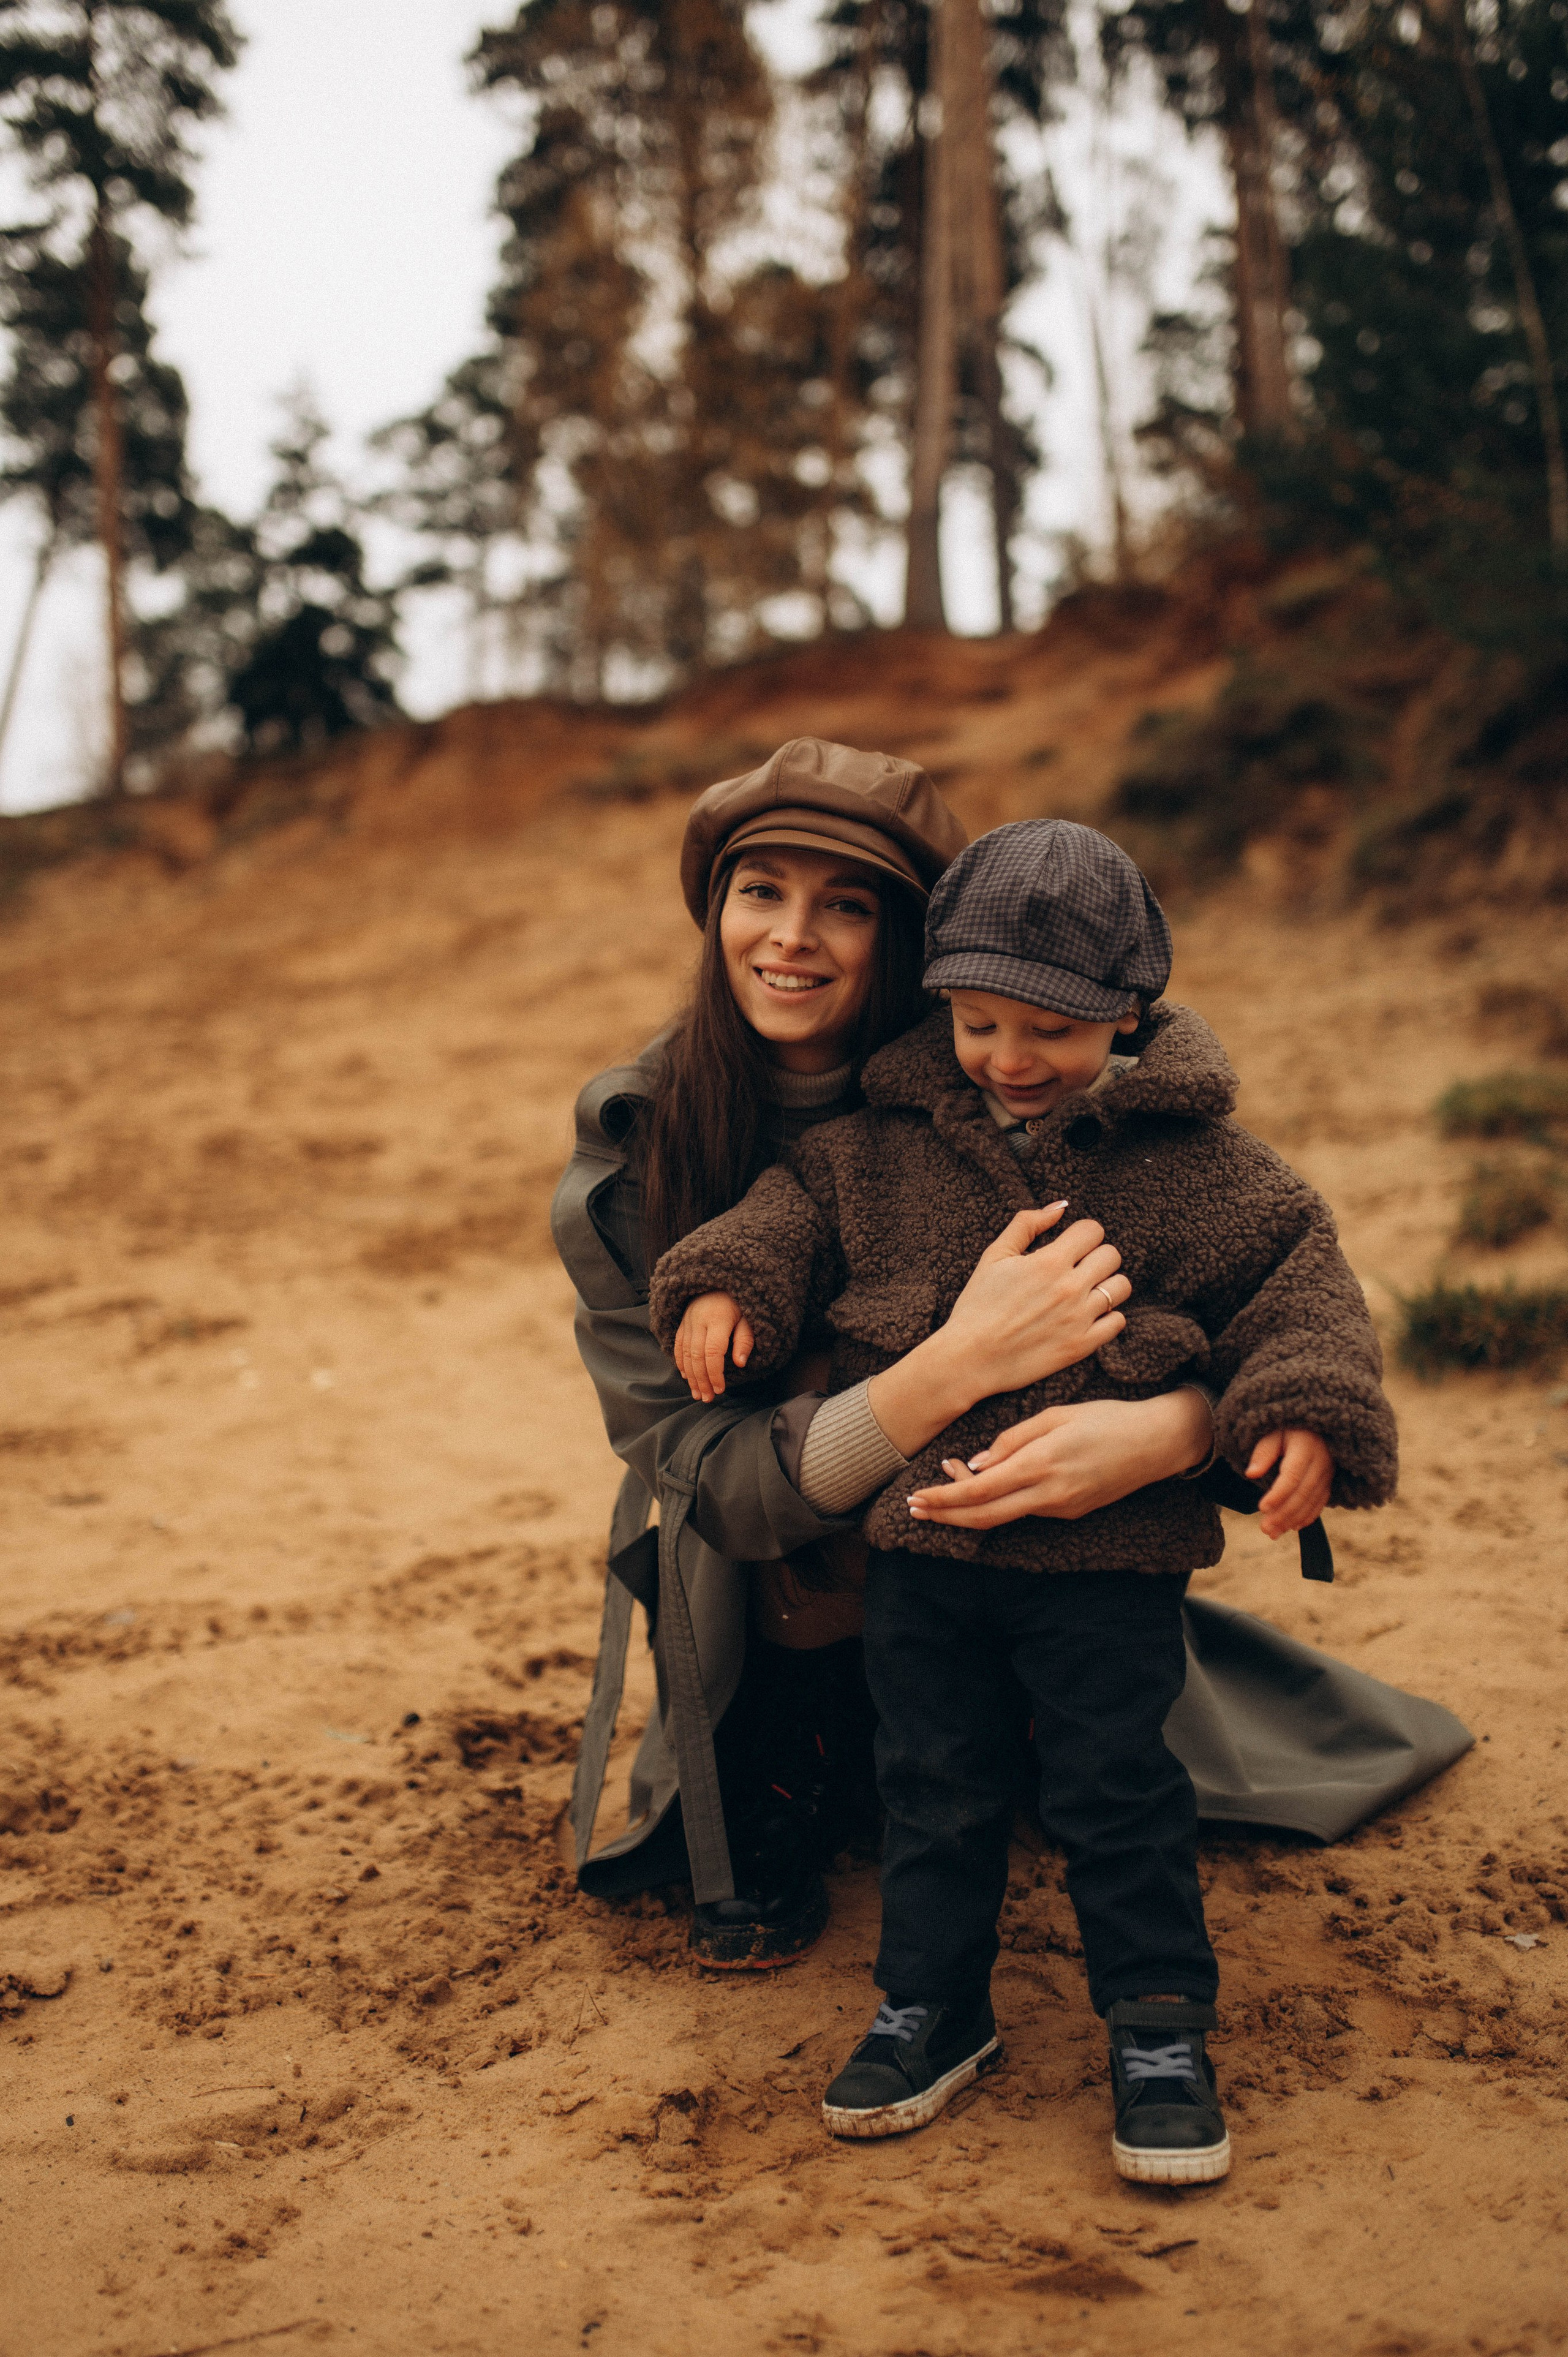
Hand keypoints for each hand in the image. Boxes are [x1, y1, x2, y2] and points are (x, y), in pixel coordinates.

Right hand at [672, 1292, 753, 1403]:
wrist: (718, 1280)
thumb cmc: (738, 1302)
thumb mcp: (748, 1317)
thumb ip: (745, 1340)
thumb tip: (740, 1363)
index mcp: (718, 1318)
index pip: (713, 1352)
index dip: (715, 1373)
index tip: (720, 1389)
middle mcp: (699, 1320)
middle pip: (696, 1356)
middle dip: (701, 1380)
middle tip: (707, 1398)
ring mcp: (688, 1321)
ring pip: (685, 1354)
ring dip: (690, 1377)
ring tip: (697, 1393)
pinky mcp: (682, 1323)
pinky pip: (678, 1346)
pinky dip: (681, 1363)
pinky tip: (686, 1377)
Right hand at [865, 1204, 1130, 1459]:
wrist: (970, 1358)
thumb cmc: (978, 1305)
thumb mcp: (994, 1256)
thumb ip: (1027, 1224)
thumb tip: (1060, 1207)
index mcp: (1049, 1262)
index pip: (1093, 1230)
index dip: (1082, 1234)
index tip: (1070, 1245)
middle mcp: (1070, 1288)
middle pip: (1112, 1255)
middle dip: (1096, 1256)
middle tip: (1078, 1268)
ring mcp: (1079, 1318)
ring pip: (1121, 1287)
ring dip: (1107, 1284)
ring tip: (1086, 1291)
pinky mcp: (1083, 1345)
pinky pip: (1118, 1321)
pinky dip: (1107, 1316)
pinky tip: (1086, 1315)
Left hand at [907, 1390, 1213, 1528]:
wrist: (1156, 1444)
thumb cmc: (1106, 1419)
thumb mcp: (1056, 1415)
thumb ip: (1013, 1440)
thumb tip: (976, 1464)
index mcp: (1041, 1465)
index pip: (979, 1492)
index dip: (943, 1499)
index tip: (915, 1497)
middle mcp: (1048, 1494)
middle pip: (983, 1517)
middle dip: (944, 1515)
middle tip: (913, 1508)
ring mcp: (1060, 1508)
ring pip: (1002, 1517)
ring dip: (968, 1508)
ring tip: (943, 1489)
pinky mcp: (1070, 1511)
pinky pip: (1024, 1510)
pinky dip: (997, 1502)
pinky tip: (985, 1486)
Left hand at [1247, 1428, 1332, 1538]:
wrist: (1317, 1426)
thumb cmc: (1289, 1429)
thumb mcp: (1274, 1433)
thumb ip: (1263, 1452)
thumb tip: (1251, 1474)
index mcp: (1306, 1448)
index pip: (1292, 1476)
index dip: (1278, 1494)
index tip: (1261, 1508)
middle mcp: (1321, 1462)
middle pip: (1302, 1494)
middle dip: (1283, 1514)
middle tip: (1265, 1529)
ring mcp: (1328, 1474)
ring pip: (1311, 1502)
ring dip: (1292, 1520)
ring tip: (1273, 1533)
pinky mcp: (1329, 1482)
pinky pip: (1320, 1503)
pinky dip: (1307, 1517)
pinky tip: (1292, 1527)